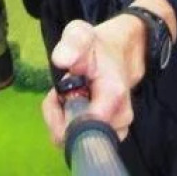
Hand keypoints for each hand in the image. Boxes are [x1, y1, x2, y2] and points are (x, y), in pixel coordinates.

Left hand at [41, 18, 142, 147]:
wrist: (120, 53)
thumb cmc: (97, 46)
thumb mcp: (81, 34)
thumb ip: (72, 43)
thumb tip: (61, 60)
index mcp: (114, 95)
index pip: (82, 127)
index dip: (60, 115)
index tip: (56, 94)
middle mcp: (120, 118)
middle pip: (76, 138)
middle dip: (60, 117)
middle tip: (60, 92)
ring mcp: (118, 129)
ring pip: (77, 141)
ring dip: (65, 120)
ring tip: (69, 95)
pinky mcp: (113, 135)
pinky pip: (83, 140)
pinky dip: (72, 125)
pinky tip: (75, 105)